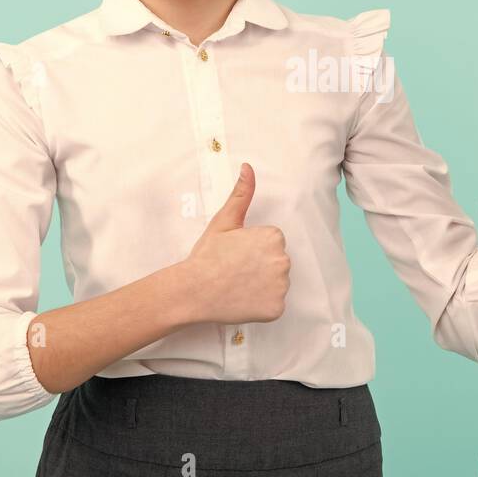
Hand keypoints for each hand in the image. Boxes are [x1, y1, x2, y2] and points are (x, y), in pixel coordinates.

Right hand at [183, 162, 291, 324]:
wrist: (193, 290)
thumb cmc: (207, 256)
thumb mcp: (224, 221)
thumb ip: (241, 194)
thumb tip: (248, 168)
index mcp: (274, 237)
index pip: (273, 243)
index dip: (253, 250)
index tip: (236, 255)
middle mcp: (283, 260)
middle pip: (277, 263)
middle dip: (260, 267)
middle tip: (235, 271)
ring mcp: (281, 286)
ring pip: (276, 284)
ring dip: (262, 286)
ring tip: (237, 286)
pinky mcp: (276, 308)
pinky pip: (274, 306)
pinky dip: (261, 306)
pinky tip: (242, 300)